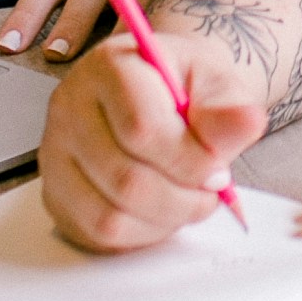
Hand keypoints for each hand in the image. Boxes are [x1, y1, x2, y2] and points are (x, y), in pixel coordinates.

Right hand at [40, 30, 265, 252]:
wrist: (163, 92)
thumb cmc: (187, 86)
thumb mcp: (218, 83)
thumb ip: (229, 109)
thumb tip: (246, 124)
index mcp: (109, 66)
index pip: (141, 129)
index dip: (189, 161)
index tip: (219, 170)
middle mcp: (69, 106)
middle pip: (124, 179)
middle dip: (182, 198)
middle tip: (210, 190)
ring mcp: (55, 152)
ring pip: (108, 215)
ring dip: (164, 219)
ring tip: (187, 199)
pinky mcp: (55, 191)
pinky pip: (96, 233)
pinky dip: (140, 234)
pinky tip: (160, 211)